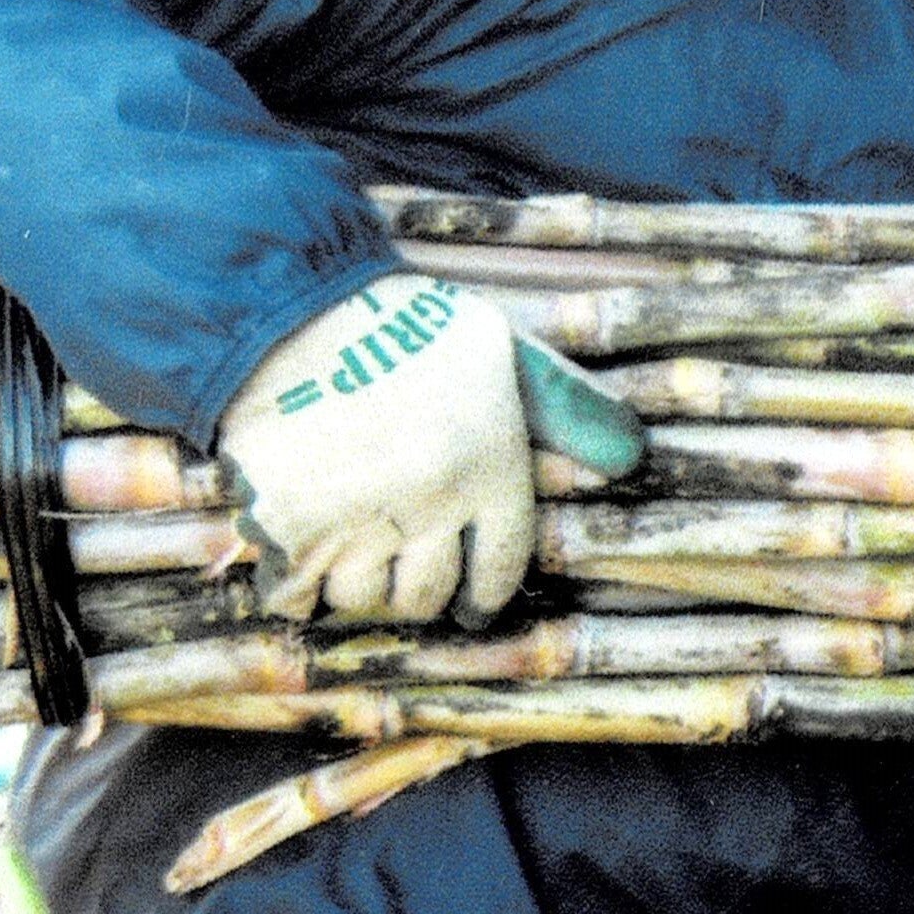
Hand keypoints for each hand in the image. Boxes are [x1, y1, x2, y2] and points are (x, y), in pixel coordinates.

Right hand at [216, 273, 535, 624]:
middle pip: (428, 595)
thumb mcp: (498, 346)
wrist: (284, 305)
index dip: (482, 595)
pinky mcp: (287, 529)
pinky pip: (294, 597)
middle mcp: (433, 509)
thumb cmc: (396, 322)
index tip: (468, 608)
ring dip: (356, 587)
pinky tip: (297, 570)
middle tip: (402, 580)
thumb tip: (628, 456)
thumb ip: (562, 403)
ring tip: (349, 559)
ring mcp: (358, 523)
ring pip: (362, 599)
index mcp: (491, 471)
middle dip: (418, 593)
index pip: (499, 570)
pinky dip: (296, 591)